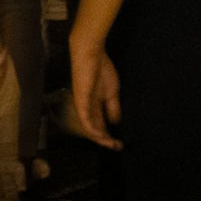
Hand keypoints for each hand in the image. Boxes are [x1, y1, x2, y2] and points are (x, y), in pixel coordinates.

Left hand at [68, 34, 121, 149]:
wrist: (91, 53)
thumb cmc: (101, 69)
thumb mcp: (112, 92)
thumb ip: (112, 108)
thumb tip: (115, 123)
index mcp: (94, 106)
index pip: (100, 126)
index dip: (109, 136)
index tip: (120, 143)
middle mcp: (87, 108)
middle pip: (95, 130)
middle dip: (106, 141)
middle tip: (117, 147)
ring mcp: (83, 105)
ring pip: (89, 128)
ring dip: (100, 138)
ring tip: (111, 144)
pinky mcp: (81, 100)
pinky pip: (85, 118)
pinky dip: (92, 129)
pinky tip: (100, 136)